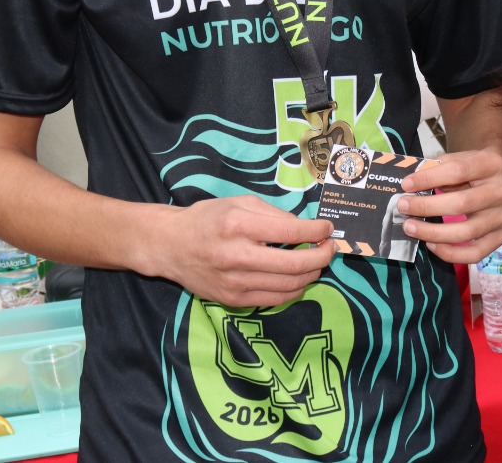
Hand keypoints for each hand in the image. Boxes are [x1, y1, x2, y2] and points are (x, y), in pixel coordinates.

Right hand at [151, 195, 332, 308]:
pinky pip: (275, 299)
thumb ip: (273, 214)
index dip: (317, 231)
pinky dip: (294, 289)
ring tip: (317, 262)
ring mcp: (235, 282)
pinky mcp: (233, 300)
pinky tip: (299, 278)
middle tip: (330, 248)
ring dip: (312, 273)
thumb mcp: (239, 202)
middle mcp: (237, 255)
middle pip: (295, 263)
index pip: (291, 231)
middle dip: (322, 256)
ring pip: (289, 285)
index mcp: (239, 224)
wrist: (170, 246)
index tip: (328, 229)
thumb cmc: (208, 219)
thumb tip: (305, 228)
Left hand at [396, 143, 501, 263]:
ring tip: (411, 228)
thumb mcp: (459, 158)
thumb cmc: (473, 168)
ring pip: (467, 232)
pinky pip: (476, 253)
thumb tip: (411, 185)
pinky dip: (451, 253)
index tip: (406, 184)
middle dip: (427, 207)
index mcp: (491, 164)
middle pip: (462, 203)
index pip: (458, 171)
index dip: (429, 178)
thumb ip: (438, 169)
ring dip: (433, 233)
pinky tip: (432, 245)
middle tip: (403, 206)